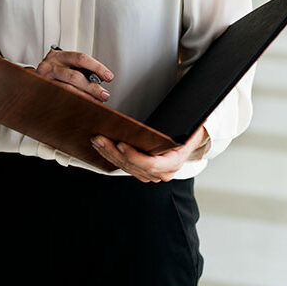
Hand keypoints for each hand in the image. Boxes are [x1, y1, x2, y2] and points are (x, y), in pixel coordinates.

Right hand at [36, 49, 113, 102]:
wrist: (28, 82)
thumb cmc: (53, 74)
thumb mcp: (64, 66)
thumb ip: (80, 70)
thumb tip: (100, 82)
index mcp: (58, 56)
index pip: (81, 58)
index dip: (97, 67)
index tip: (108, 77)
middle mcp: (49, 66)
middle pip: (74, 76)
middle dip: (92, 87)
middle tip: (104, 95)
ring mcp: (43, 80)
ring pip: (67, 90)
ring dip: (85, 98)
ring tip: (96, 103)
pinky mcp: (41, 92)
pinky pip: (60, 99)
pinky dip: (74, 104)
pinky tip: (83, 107)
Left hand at [91, 126, 208, 182]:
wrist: (190, 138)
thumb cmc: (186, 130)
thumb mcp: (184, 126)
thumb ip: (173, 123)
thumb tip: (164, 111)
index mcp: (173, 162)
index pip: (150, 164)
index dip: (133, 156)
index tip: (120, 144)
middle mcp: (163, 172)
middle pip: (133, 166)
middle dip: (113, 152)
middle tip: (99, 139)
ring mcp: (153, 174)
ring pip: (126, 167)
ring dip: (109, 155)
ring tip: (97, 141)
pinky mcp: (143, 171)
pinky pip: (125, 167)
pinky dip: (112, 157)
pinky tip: (102, 148)